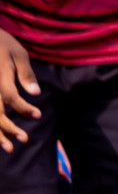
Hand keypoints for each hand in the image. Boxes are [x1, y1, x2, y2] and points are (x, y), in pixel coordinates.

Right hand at [0, 29, 39, 153]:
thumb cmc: (3, 44)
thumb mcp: (19, 54)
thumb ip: (26, 74)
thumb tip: (36, 93)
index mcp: (0, 76)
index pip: (11, 97)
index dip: (24, 108)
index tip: (38, 115)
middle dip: (9, 129)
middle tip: (24, 140)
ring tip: (8, 148)